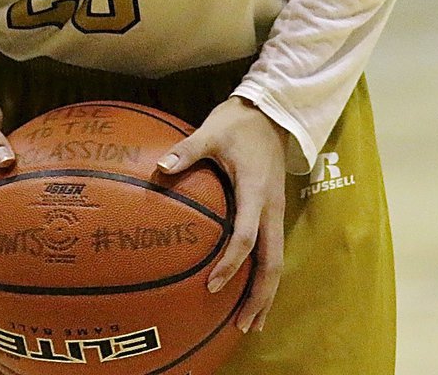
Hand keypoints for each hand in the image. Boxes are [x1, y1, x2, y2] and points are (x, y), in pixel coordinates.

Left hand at [156, 96, 288, 332]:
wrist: (272, 112)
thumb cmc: (237, 123)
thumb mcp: (211, 132)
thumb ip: (186, 150)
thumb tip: (160, 167)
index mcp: (255, 192)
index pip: (245, 237)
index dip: (230, 264)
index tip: (211, 286)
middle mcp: (271, 208)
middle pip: (272, 262)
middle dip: (259, 295)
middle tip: (242, 325)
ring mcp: (276, 211)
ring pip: (277, 261)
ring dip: (267, 292)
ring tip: (252, 322)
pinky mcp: (274, 211)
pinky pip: (274, 250)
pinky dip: (267, 275)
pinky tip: (254, 291)